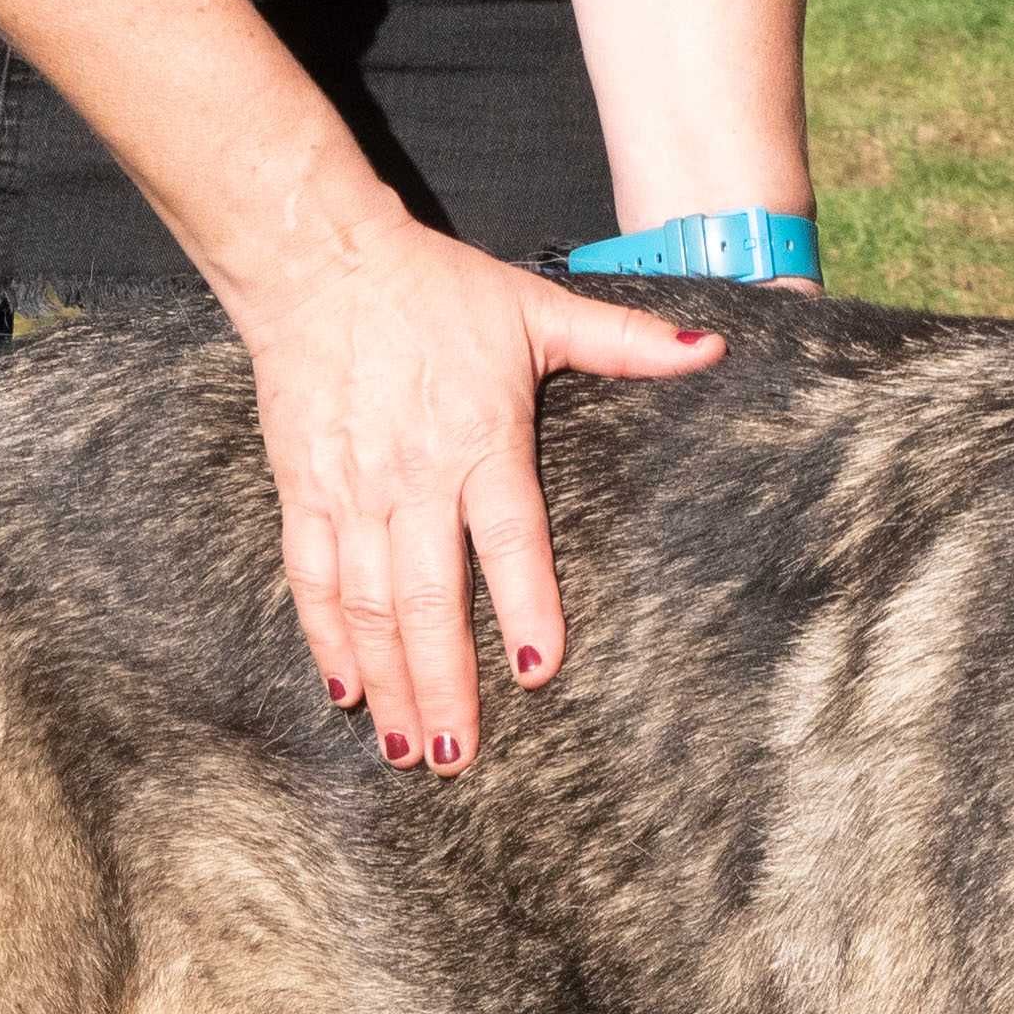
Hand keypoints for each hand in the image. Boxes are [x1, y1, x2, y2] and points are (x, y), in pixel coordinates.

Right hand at [230, 213, 722, 771]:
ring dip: (388, 679)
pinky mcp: (303, 488)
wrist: (319, 258)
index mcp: (480, 440)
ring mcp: (352, 488)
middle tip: (458, 756)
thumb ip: (622, 341)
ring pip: (368, 602)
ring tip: (407, 746)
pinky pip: (310, 577)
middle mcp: (413, 476)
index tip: (539, 668)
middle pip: (431, 596)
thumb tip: (710, 347)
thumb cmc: (436, 288)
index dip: (525, 602)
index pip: (509, 537)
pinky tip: (345, 692)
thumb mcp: (536, 308)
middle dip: (444, 682)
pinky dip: (326, 638)